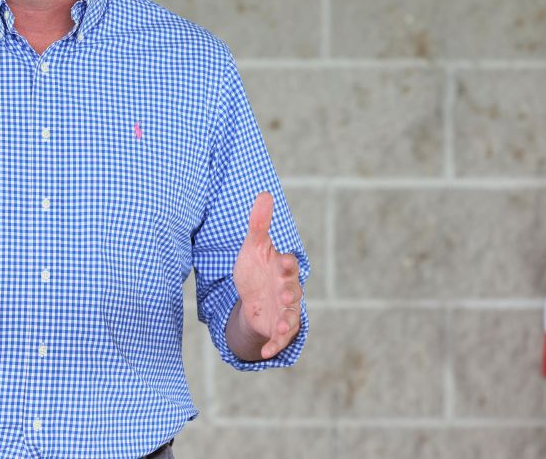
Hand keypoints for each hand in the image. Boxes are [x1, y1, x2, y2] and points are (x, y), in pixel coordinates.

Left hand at [231, 192, 302, 359]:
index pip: (288, 264)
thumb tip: (264, 193)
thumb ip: (259, 223)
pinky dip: (273, 345)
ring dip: (287, 322)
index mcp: (282, 268)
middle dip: (290, 294)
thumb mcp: (254, 247)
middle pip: (292, 291)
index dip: (286, 263)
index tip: (283, 260)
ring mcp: (284, 311)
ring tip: (282, 326)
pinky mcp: (277, 328)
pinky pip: (278, 339)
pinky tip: (265, 352)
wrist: (252, 297)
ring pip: (291, 317)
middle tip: (285, 295)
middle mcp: (287, 290)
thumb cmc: (257, 269)